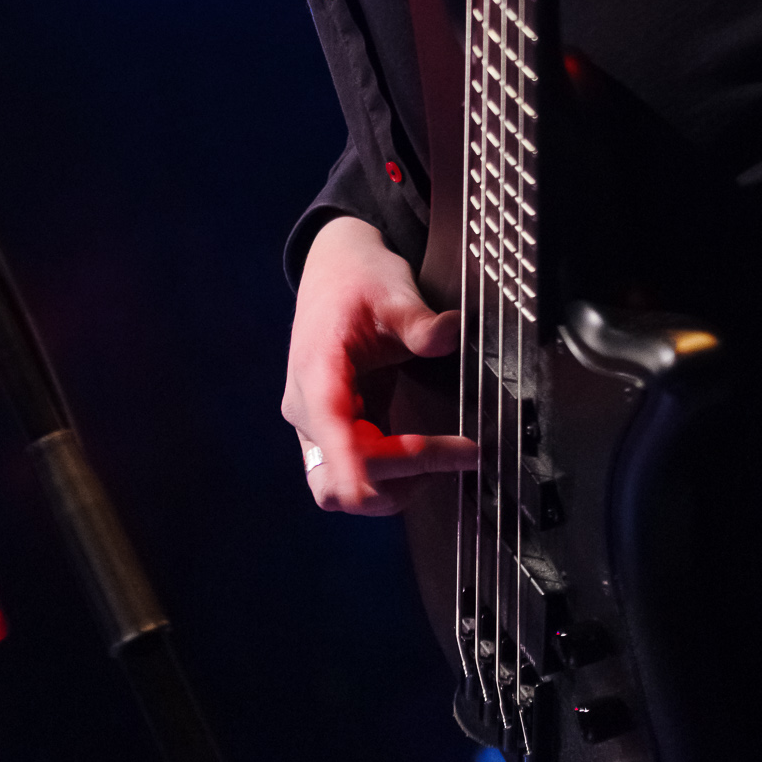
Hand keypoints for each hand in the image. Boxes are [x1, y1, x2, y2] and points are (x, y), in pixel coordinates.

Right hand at [282, 216, 475, 515]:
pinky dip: (391, 477)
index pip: (329, 429)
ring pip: (340, 491)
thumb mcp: (393, 292)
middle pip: (337, 479)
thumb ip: (420, 321)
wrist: (335, 271)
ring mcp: (315, 425)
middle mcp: (306, 408)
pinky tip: (428, 455)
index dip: (353, 466)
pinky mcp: (330, 433)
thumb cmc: (359, 281)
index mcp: (316, 370)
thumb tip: (450, 335)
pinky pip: (352, 477)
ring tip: (446, 456)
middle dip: (397, 478)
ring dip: (393, 486)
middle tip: (455, 451)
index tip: (383, 489)